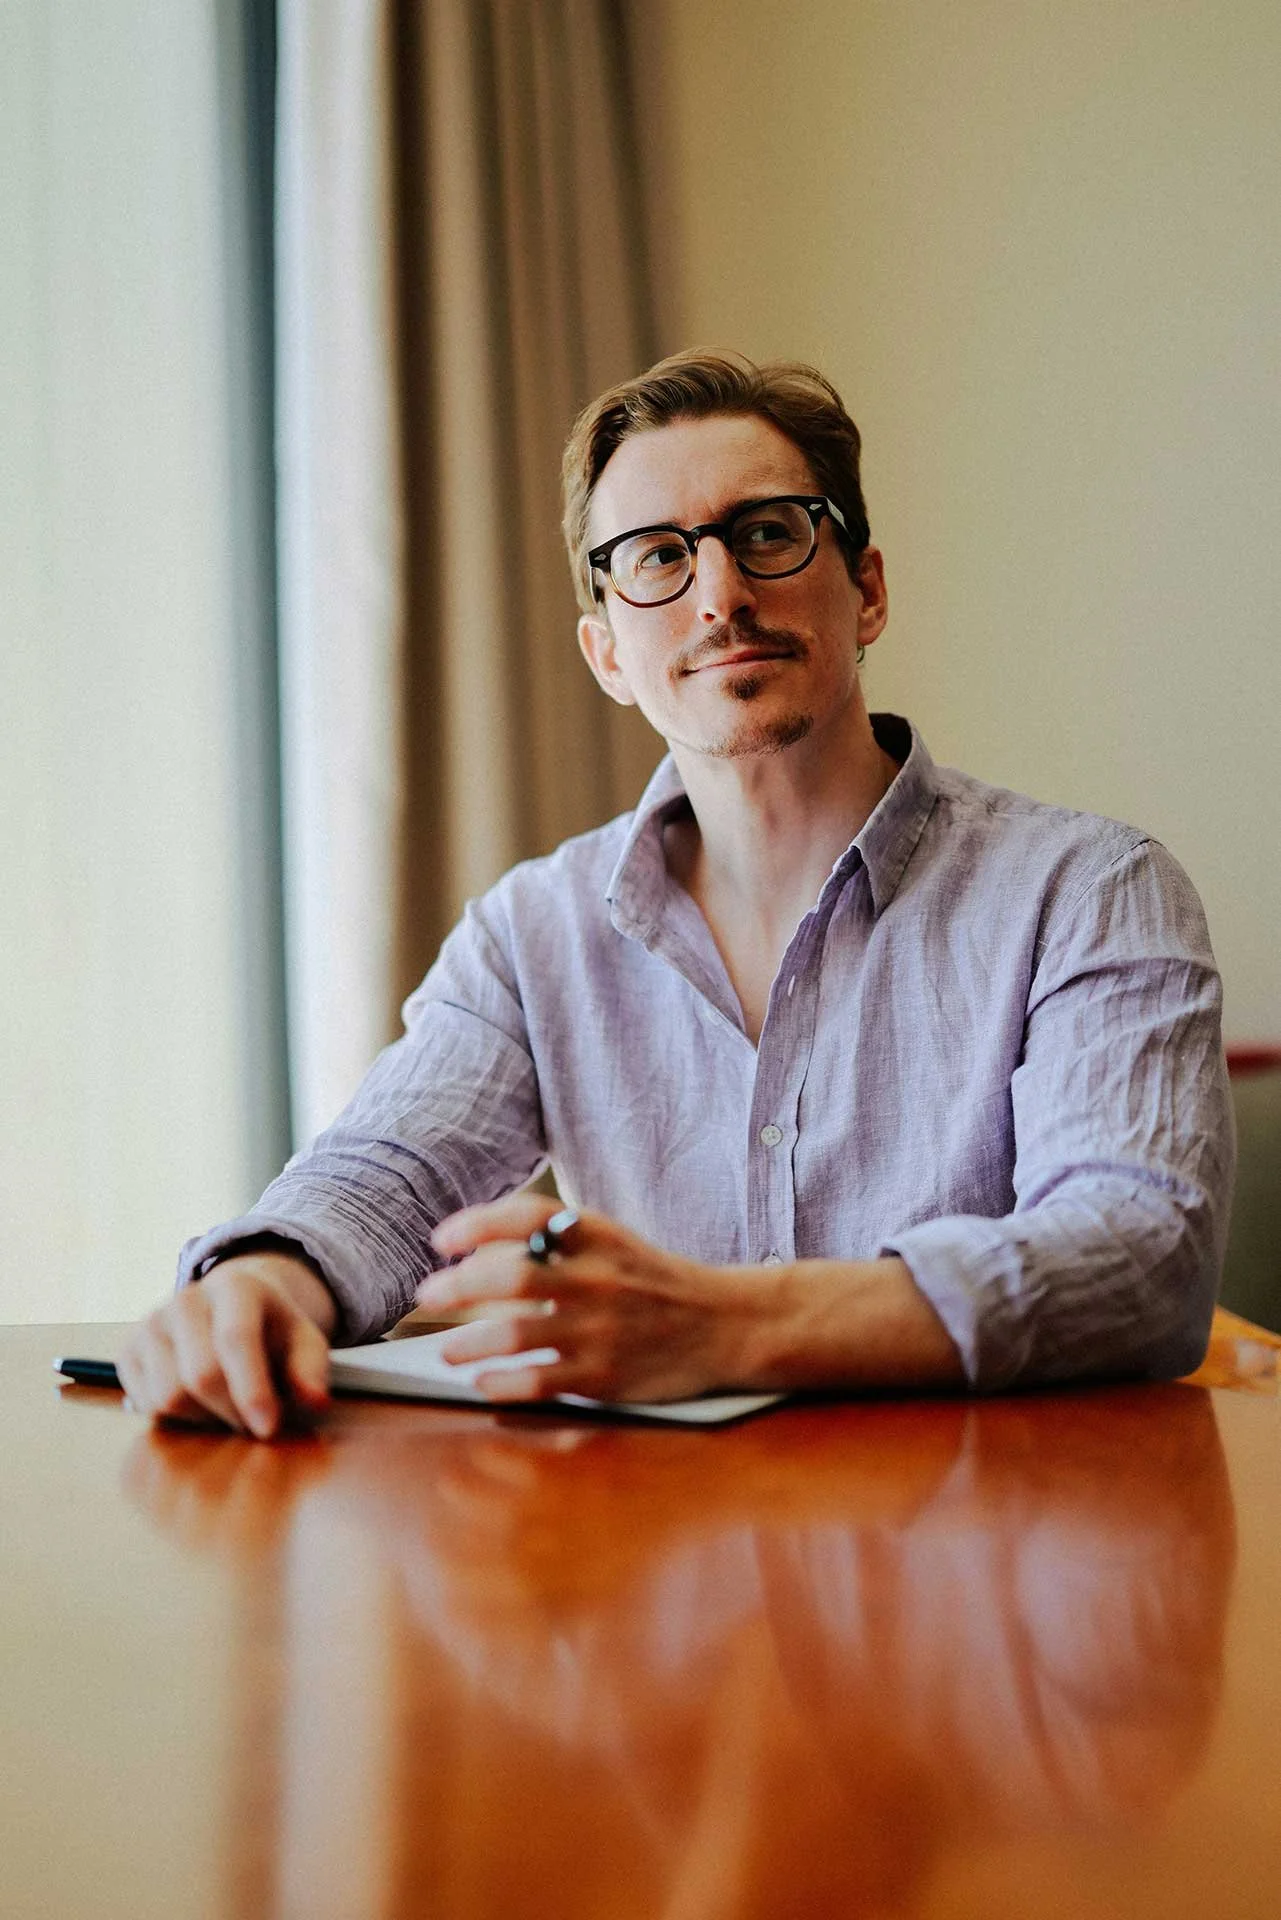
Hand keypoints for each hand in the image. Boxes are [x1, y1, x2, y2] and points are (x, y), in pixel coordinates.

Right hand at [117, 1252, 336, 1438]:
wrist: (226, 1305)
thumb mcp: (303, 1340)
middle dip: (231, 1412)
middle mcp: (185, 1299)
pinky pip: (146, 1405)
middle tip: (254, 1425)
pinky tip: (199, 1404)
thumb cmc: (270, 1330)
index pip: (236, 1339)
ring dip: (203, 1419)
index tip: (268, 1429)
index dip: (251, 1389)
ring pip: (169, 1397)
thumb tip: (316, 1401)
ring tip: (226, 1409)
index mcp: (235, 1287)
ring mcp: (151, 1323)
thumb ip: (311, 1369)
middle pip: (200, 1375)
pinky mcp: (127, 1349)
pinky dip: (176, 1418)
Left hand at [420, 1197, 758, 1403]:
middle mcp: (598, 1280)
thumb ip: (561, 1243)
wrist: (726, 1325)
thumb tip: (484, 1251)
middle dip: (458, 1287)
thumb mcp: (615, 1245)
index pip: (530, 1216)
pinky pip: (539, 1382)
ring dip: (468, 1342)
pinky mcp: (605, 1376)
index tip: (443, 1238)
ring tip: (444, 1348)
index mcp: (599, 1238)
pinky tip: (482, 1381)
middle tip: (427, 1294)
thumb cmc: (656, 1283)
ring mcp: (601, 1330)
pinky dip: (501, 1382)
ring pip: (516, 1335)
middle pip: (512, 1278)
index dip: (479, 1222)